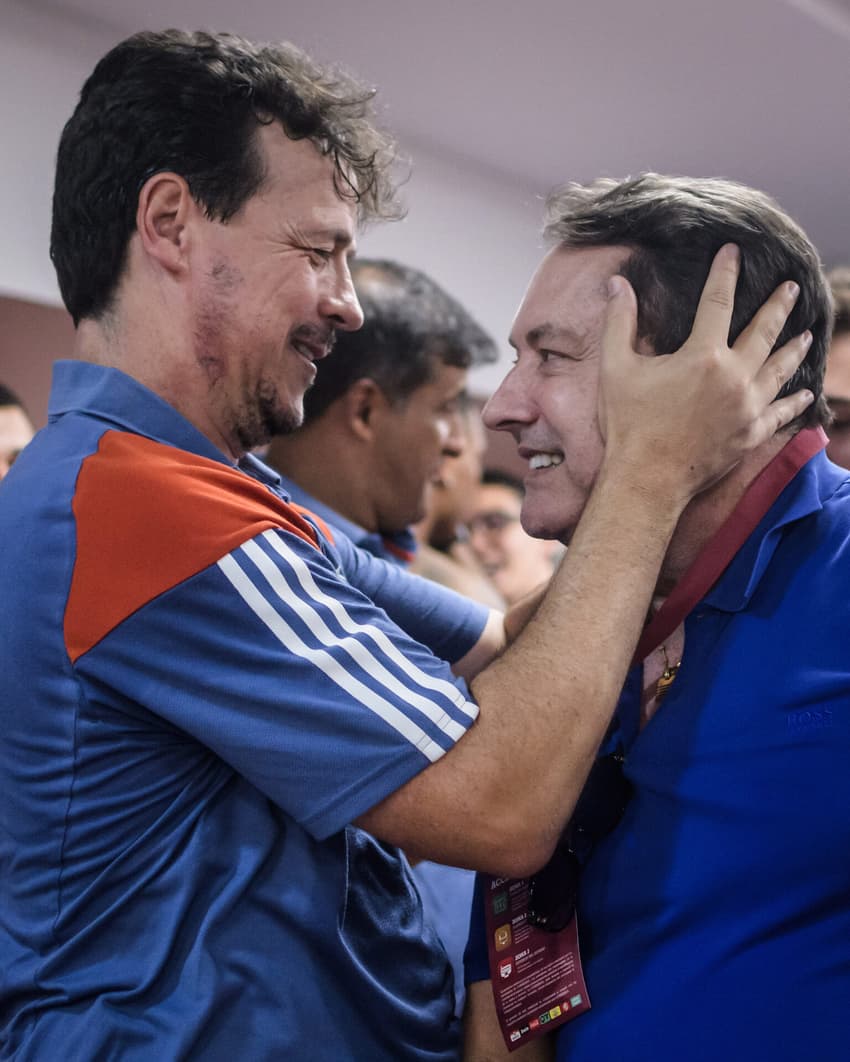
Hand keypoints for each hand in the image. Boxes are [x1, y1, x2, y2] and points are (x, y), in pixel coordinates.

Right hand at [597, 243, 813, 501]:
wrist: (647, 480)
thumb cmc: (629, 425)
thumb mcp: (615, 369)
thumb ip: (619, 323)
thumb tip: (617, 284)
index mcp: (702, 356)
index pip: (717, 301)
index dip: (725, 272)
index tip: (733, 251)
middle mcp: (734, 377)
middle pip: (764, 331)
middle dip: (779, 305)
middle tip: (792, 287)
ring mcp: (747, 407)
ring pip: (780, 369)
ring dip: (795, 348)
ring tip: (808, 333)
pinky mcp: (751, 434)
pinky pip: (781, 412)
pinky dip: (796, 400)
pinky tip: (806, 392)